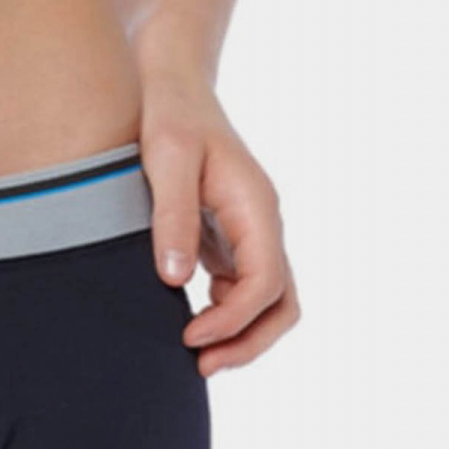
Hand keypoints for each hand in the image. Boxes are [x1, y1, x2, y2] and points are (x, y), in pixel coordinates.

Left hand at [138, 77, 300, 374]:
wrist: (173, 83)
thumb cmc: (169, 114)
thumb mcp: (167, 159)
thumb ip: (173, 217)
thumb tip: (173, 279)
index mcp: (255, 206)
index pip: (265, 282)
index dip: (234, 320)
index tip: (190, 337)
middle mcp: (262, 222)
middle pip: (282, 302)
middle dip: (248, 341)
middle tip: (199, 365)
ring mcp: (249, 230)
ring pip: (268, 300)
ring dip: (241, 333)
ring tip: (194, 353)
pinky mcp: (230, 235)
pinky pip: (244, 287)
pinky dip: (227, 312)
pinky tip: (188, 315)